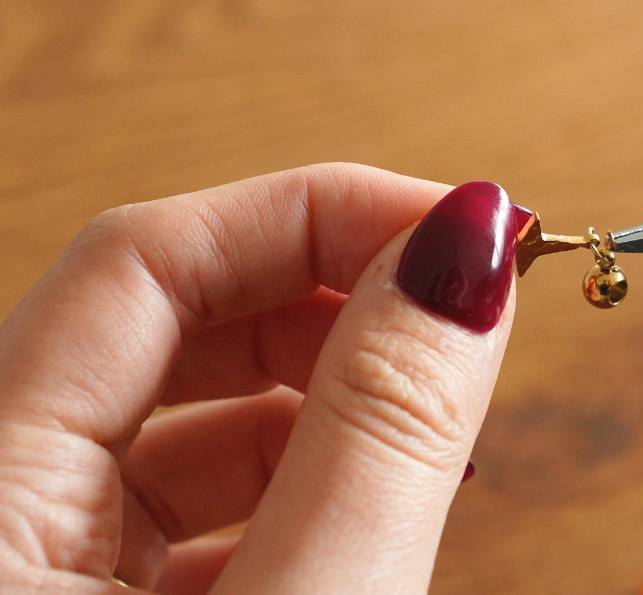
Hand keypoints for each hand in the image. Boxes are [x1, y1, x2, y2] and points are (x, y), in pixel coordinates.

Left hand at [0, 164, 524, 593]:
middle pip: (163, 323)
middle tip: (466, 300)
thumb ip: (373, 441)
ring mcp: (33, 569)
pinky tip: (380, 496)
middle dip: (331, 295)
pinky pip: (192, 510)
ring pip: (186, 419)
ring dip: (327, 391)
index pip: (140, 260)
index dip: (316, 215)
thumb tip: (461, 259)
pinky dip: (302, 481)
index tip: (462, 224)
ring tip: (438, 404)